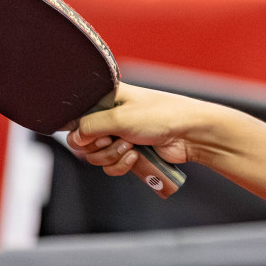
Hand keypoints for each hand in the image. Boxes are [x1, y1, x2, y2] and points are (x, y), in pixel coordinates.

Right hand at [66, 83, 207, 176]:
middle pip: (82, 141)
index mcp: (106, 99)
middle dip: (98, 145)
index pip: (76, 116)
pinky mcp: (129, 153)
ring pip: (96, 157)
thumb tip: (74, 138)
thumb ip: (90, 126)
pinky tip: (137, 156)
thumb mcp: (120, 117)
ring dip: (112, 155)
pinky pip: (111, 166)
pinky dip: (121, 165)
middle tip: (116, 138)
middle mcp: (110, 117)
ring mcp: (119, 136)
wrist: (190, 134)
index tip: (93, 131)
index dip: (80, 128)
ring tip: (131, 146)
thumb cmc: (162, 115)